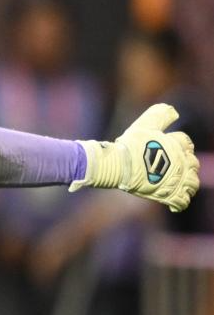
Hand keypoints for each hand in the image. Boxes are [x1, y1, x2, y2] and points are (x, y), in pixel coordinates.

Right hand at [70, 104, 199, 211]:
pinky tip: (175, 203)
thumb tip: (174, 111)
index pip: (186, 143)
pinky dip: (180, 202)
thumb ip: (159, 115)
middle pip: (193, 164)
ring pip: (192, 183)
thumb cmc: (130, 145)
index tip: (173, 150)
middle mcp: (181, 162)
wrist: (120, 165)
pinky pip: (182, 201)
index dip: (181, 147)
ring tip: (178, 187)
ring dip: (187, 185)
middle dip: (187, 166)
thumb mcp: (144, 125)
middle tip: (175, 170)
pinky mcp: (170, 194)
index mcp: (177, 144)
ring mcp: (177, 179)